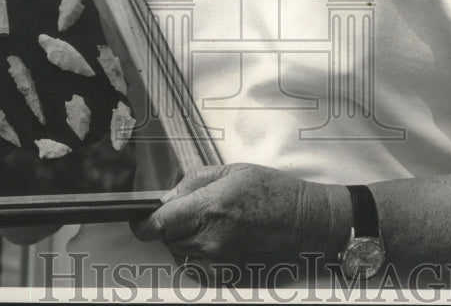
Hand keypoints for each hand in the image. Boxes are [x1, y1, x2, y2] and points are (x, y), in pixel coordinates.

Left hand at [130, 163, 345, 267]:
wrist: (311, 223)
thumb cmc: (278, 193)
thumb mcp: (234, 171)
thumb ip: (195, 182)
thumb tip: (168, 197)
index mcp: (212, 206)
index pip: (159, 222)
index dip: (144, 222)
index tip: (140, 219)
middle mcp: (213, 238)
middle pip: (168, 239)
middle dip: (171, 226)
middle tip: (193, 212)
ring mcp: (222, 263)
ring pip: (182, 256)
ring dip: (186, 242)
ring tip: (213, 225)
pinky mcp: (230, 278)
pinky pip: (198, 271)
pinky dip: (200, 258)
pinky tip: (221, 242)